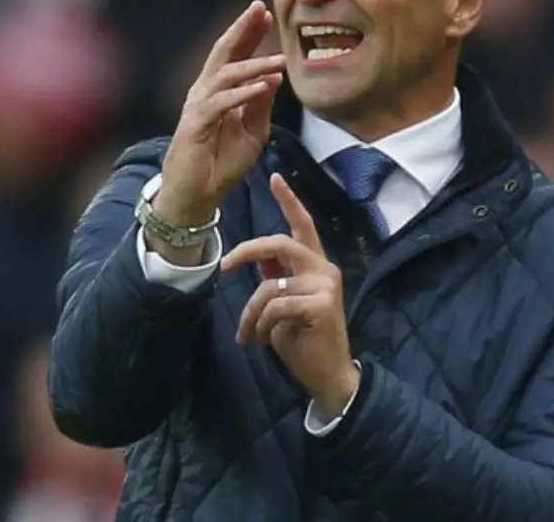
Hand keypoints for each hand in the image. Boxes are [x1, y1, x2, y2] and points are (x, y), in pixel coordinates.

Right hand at [155, 0, 285, 227]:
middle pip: (223, 53)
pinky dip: (243, 93)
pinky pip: (221, 103)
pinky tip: (264, 86)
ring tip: (280, 60)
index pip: (234, 56)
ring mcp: (199, 107)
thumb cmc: (221, 164)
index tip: (267, 15)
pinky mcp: (196, 125)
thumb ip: (261, 105)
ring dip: (254, 66)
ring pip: (225, 75)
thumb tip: (275, 78)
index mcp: (219, 92)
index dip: (249, 34)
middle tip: (260, 8)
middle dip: (242, 29)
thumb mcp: (252, 133)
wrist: (196, 195)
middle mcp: (205, 92)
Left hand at [222, 173, 359, 416]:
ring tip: (249, 334)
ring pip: (269, 284)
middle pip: (279, 243)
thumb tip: (256, 259)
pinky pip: (275, 305)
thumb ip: (275, 277)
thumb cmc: (303, 340)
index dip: (289, 201)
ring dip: (250, 313)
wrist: (327, 375)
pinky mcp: (322, 305)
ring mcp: (325, 285)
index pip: (303, 226)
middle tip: (226, 265)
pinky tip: (264, 341)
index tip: (275, 177)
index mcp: (315, 265)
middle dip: (247, 250)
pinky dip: (261, 326)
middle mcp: (324, 269)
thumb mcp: (283, 304)